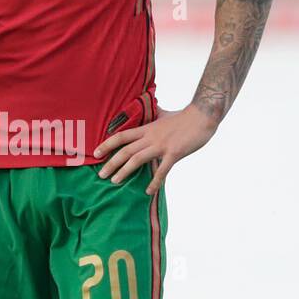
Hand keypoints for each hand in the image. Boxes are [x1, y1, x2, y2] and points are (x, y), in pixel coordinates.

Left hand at [93, 104, 217, 194]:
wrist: (203, 115)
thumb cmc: (185, 116)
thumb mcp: (165, 114)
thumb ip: (155, 114)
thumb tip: (152, 107)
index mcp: (147, 128)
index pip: (121, 136)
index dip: (107, 144)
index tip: (96, 153)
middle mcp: (151, 137)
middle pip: (125, 150)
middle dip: (111, 163)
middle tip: (100, 175)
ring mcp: (162, 145)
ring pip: (137, 159)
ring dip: (124, 172)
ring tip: (114, 182)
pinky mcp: (174, 153)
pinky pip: (162, 170)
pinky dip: (154, 182)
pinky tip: (148, 191)